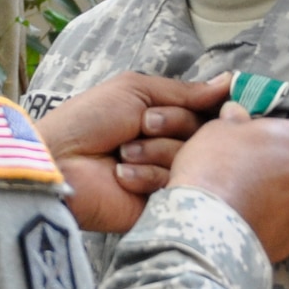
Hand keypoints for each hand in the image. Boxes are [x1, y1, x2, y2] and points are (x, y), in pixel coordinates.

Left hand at [37, 73, 231, 234]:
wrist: (60, 161)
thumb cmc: (88, 121)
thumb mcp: (135, 90)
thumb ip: (183, 91)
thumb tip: (229, 81)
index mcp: (164, 119)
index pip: (205, 112)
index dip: (206, 108)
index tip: (211, 103)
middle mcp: (169, 147)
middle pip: (203, 135)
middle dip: (171, 124)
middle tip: (142, 125)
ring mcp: (165, 178)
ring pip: (192, 160)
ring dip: (154, 150)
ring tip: (122, 153)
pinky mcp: (158, 206)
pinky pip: (175, 186)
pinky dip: (147, 176)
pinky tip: (121, 176)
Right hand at [167, 105, 288, 261]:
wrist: (208, 226)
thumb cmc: (214, 167)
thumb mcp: (216, 130)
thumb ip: (234, 120)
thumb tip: (236, 112)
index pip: (286, 135)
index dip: (262, 143)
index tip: (241, 151)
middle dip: (275, 173)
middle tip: (243, 179)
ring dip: (273, 201)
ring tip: (242, 206)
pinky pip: (281, 228)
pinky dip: (267, 225)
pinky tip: (244, 224)